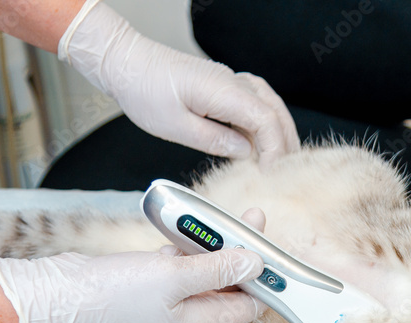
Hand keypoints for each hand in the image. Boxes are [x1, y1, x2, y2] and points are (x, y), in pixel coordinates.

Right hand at [0, 208, 269, 322]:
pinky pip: (184, 259)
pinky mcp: (155, 277)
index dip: (266, 283)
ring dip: (220, 243)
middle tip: (255, 222)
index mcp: (202, 319)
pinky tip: (195, 225)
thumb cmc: (118, 293)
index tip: (276, 255)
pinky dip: (191, 242)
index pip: (250, 305)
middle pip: (232, 283)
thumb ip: (219, 270)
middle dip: (246, 255)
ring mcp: (173, 294)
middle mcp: (191, 310)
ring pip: (209, 267)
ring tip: (234, 216)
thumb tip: (257, 263)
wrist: (65, 292)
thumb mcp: (176, 278)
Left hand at [60, 3, 298, 168]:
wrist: (126, 62)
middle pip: (275, 111)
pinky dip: (265, 121)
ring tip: (279, 158)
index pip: (266, 120)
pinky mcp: (225, 84)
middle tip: (284, 171)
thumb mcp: (175, 127)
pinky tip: (260, 139)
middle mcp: (232, 82)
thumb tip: (245, 152)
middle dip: (285, 143)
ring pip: (270, 105)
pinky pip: (256, 101)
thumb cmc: (143, 90)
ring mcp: (231, 80)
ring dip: (278, 131)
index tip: (271, 173)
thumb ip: (215, 141)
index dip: (275, 149)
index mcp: (222, 91)